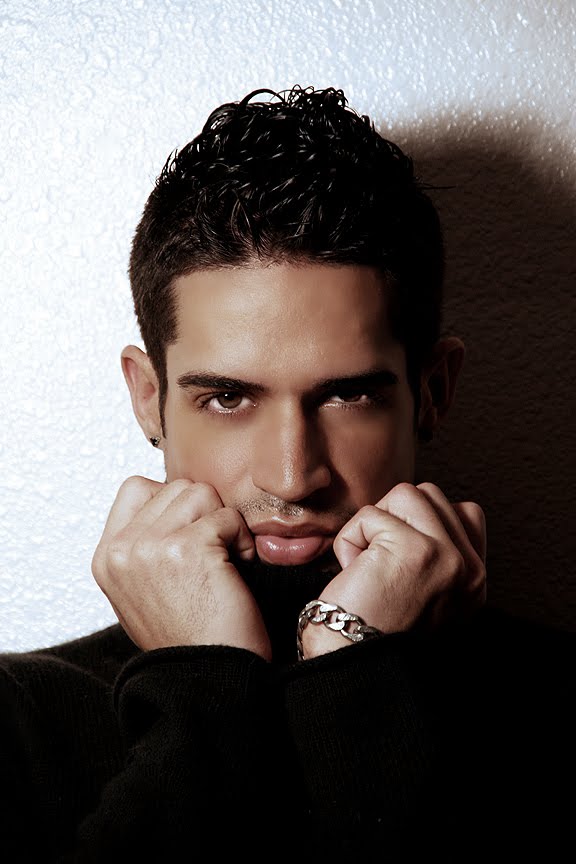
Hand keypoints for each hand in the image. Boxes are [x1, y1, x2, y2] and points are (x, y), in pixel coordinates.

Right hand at [92, 477, 270, 658]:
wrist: (209, 680)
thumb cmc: (188, 639)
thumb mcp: (141, 592)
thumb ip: (142, 546)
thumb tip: (166, 504)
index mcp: (106, 558)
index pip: (136, 488)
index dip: (172, 504)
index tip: (190, 538)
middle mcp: (122, 550)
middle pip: (176, 487)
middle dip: (204, 514)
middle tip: (214, 554)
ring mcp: (151, 546)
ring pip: (202, 493)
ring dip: (224, 523)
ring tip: (225, 561)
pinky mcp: (188, 547)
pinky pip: (227, 516)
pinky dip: (242, 540)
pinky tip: (238, 571)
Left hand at [301, 482, 486, 658]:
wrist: (350, 664)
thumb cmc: (368, 628)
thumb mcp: (420, 591)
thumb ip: (434, 553)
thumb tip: (411, 509)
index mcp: (474, 582)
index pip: (464, 512)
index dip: (420, 520)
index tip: (396, 557)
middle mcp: (469, 570)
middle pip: (430, 495)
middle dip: (394, 518)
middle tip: (379, 563)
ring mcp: (447, 557)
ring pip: (406, 494)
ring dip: (373, 525)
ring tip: (369, 565)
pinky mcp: (415, 549)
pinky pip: (371, 515)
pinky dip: (350, 541)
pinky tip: (356, 574)